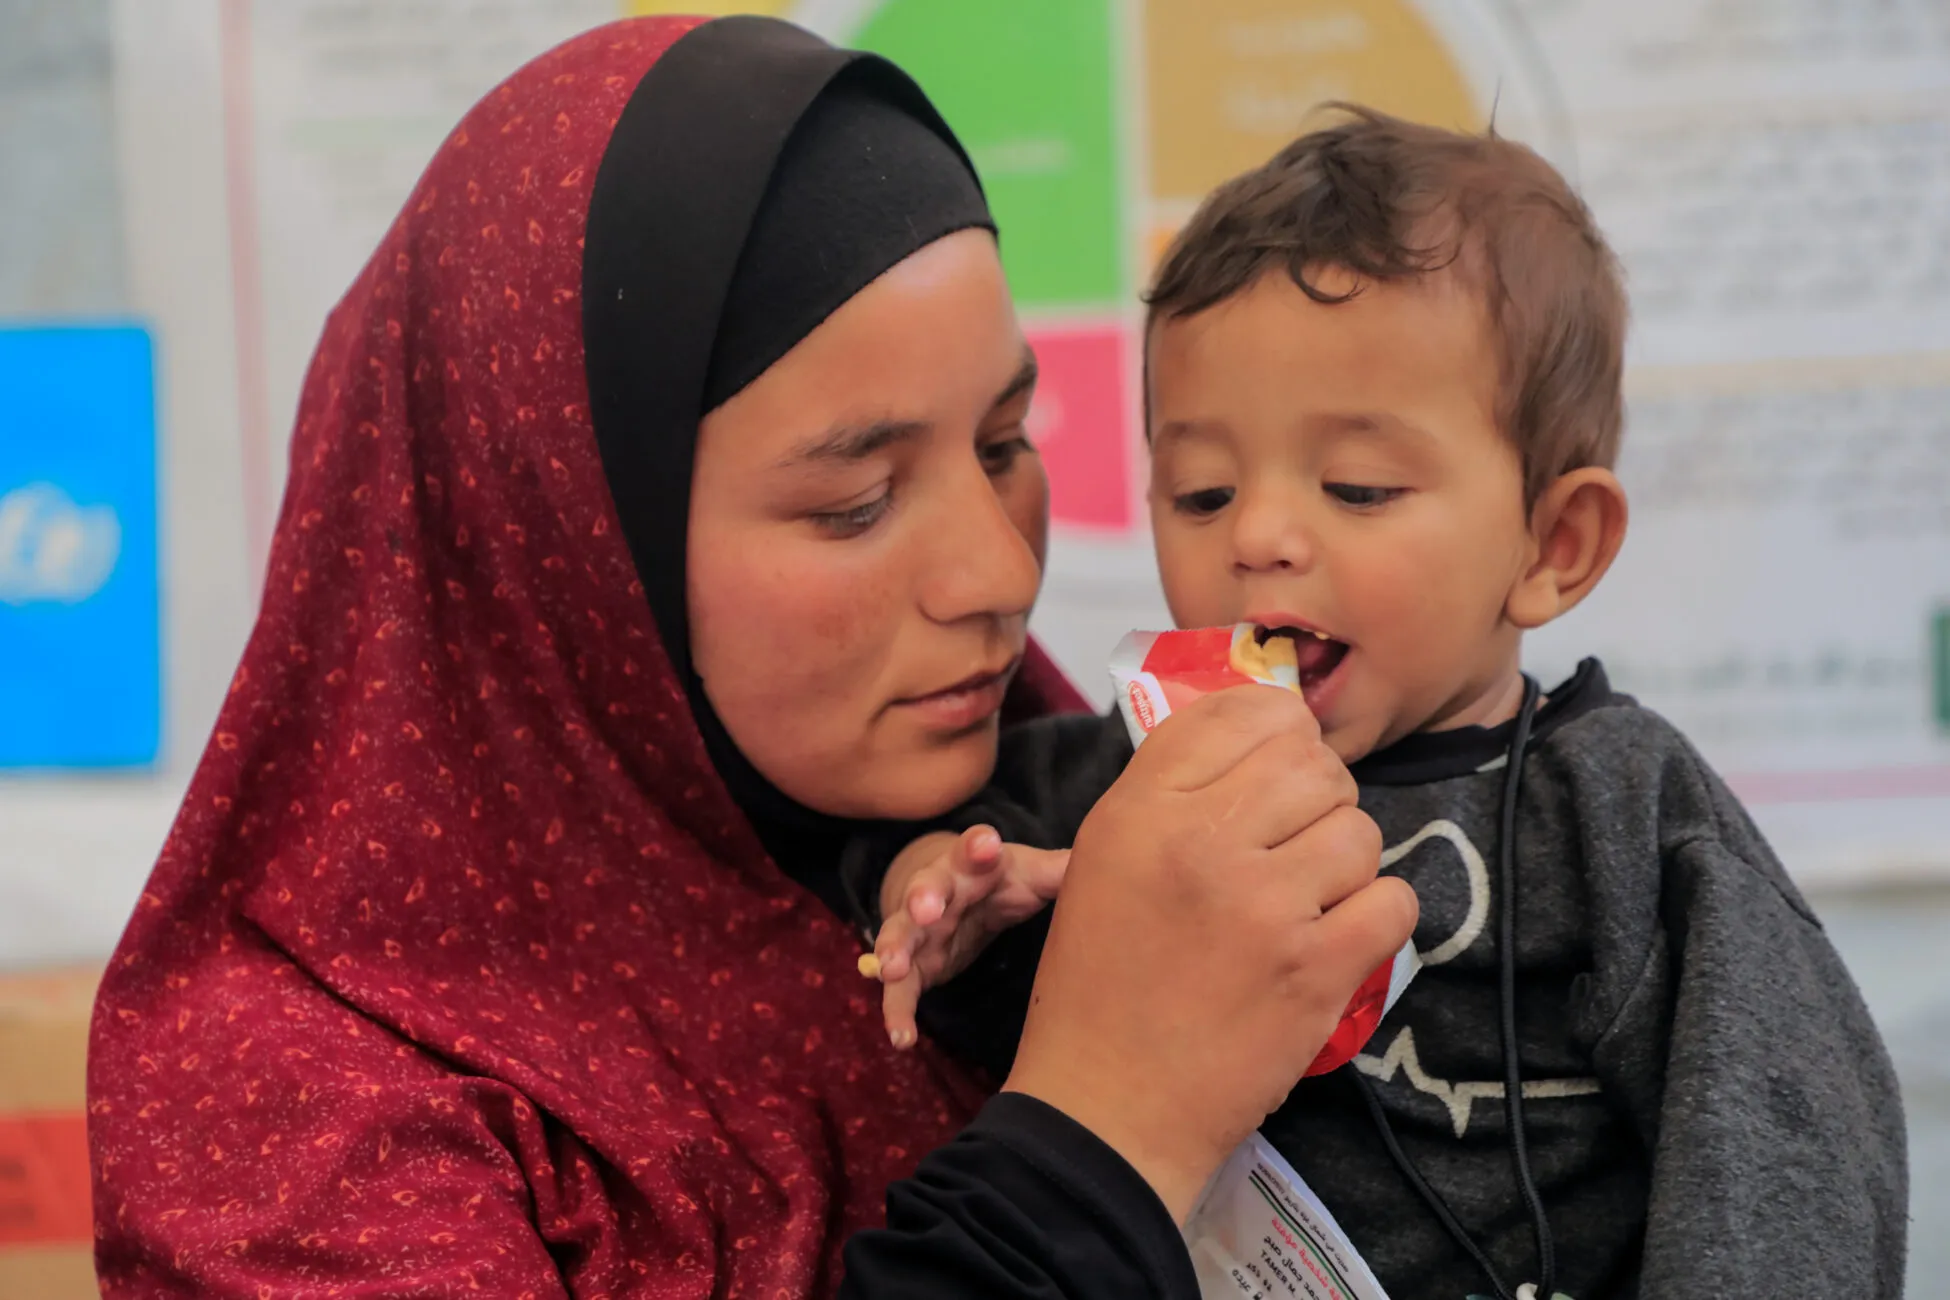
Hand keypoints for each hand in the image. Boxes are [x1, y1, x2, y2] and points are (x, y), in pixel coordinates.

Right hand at [869, 825, 1068, 1048]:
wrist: (953, 894)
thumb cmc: (1002, 880)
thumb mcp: (1032, 874)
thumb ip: (1061, 872)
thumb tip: (1120, 860)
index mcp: (974, 863)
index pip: (974, 848)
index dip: (978, 846)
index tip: (986, 845)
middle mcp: (940, 891)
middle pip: (928, 888)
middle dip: (924, 897)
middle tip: (925, 909)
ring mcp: (921, 929)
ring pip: (900, 935)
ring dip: (893, 950)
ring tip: (892, 968)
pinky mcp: (915, 966)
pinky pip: (900, 991)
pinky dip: (896, 1013)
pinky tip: (903, 1040)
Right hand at [1000, 684, 1416, 1220]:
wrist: (1108, 1106)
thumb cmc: (1100, 985)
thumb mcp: (1103, 860)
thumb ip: (1169, 792)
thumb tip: (1259, 737)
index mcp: (1141, 809)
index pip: (1243, 712)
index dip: (1279, 727)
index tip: (1281, 762)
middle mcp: (1201, 841)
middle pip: (1312, 764)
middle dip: (1318, 797)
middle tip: (1296, 841)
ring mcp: (1264, 905)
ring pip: (1359, 829)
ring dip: (1346, 861)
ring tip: (1309, 897)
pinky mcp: (1316, 969)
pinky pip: (1394, 900)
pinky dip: (1378, 916)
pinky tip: (1340, 936)